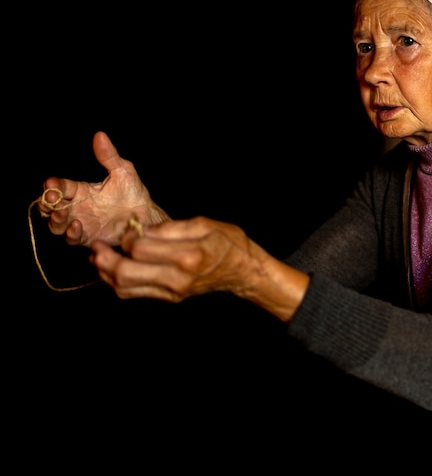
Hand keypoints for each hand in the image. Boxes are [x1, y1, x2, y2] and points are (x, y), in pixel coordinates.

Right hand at [40, 131, 168, 246]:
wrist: (146, 216)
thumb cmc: (133, 192)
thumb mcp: (123, 171)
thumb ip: (109, 156)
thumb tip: (100, 135)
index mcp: (82, 190)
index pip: (61, 186)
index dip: (53, 185)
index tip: (50, 183)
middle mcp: (77, 207)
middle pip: (52, 206)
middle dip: (48, 203)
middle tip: (50, 199)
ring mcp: (81, 223)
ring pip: (57, 224)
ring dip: (55, 219)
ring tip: (61, 213)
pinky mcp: (88, 237)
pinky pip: (73, 238)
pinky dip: (71, 233)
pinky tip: (77, 226)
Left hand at [90, 216, 309, 320]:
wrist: (243, 272)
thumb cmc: (228, 242)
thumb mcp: (205, 224)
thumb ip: (172, 227)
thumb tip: (143, 229)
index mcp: (187, 255)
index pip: (141, 249)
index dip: (127, 237)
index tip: (128, 228)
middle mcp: (177, 278)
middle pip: (126, 274)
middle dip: (105, 259)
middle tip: (96, 246)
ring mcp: (172, 291)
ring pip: (126, 288)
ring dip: (106, 274)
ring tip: (97, 257)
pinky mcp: (169, 297)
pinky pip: (135, 294)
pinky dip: (117, 283)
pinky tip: (111, 270)